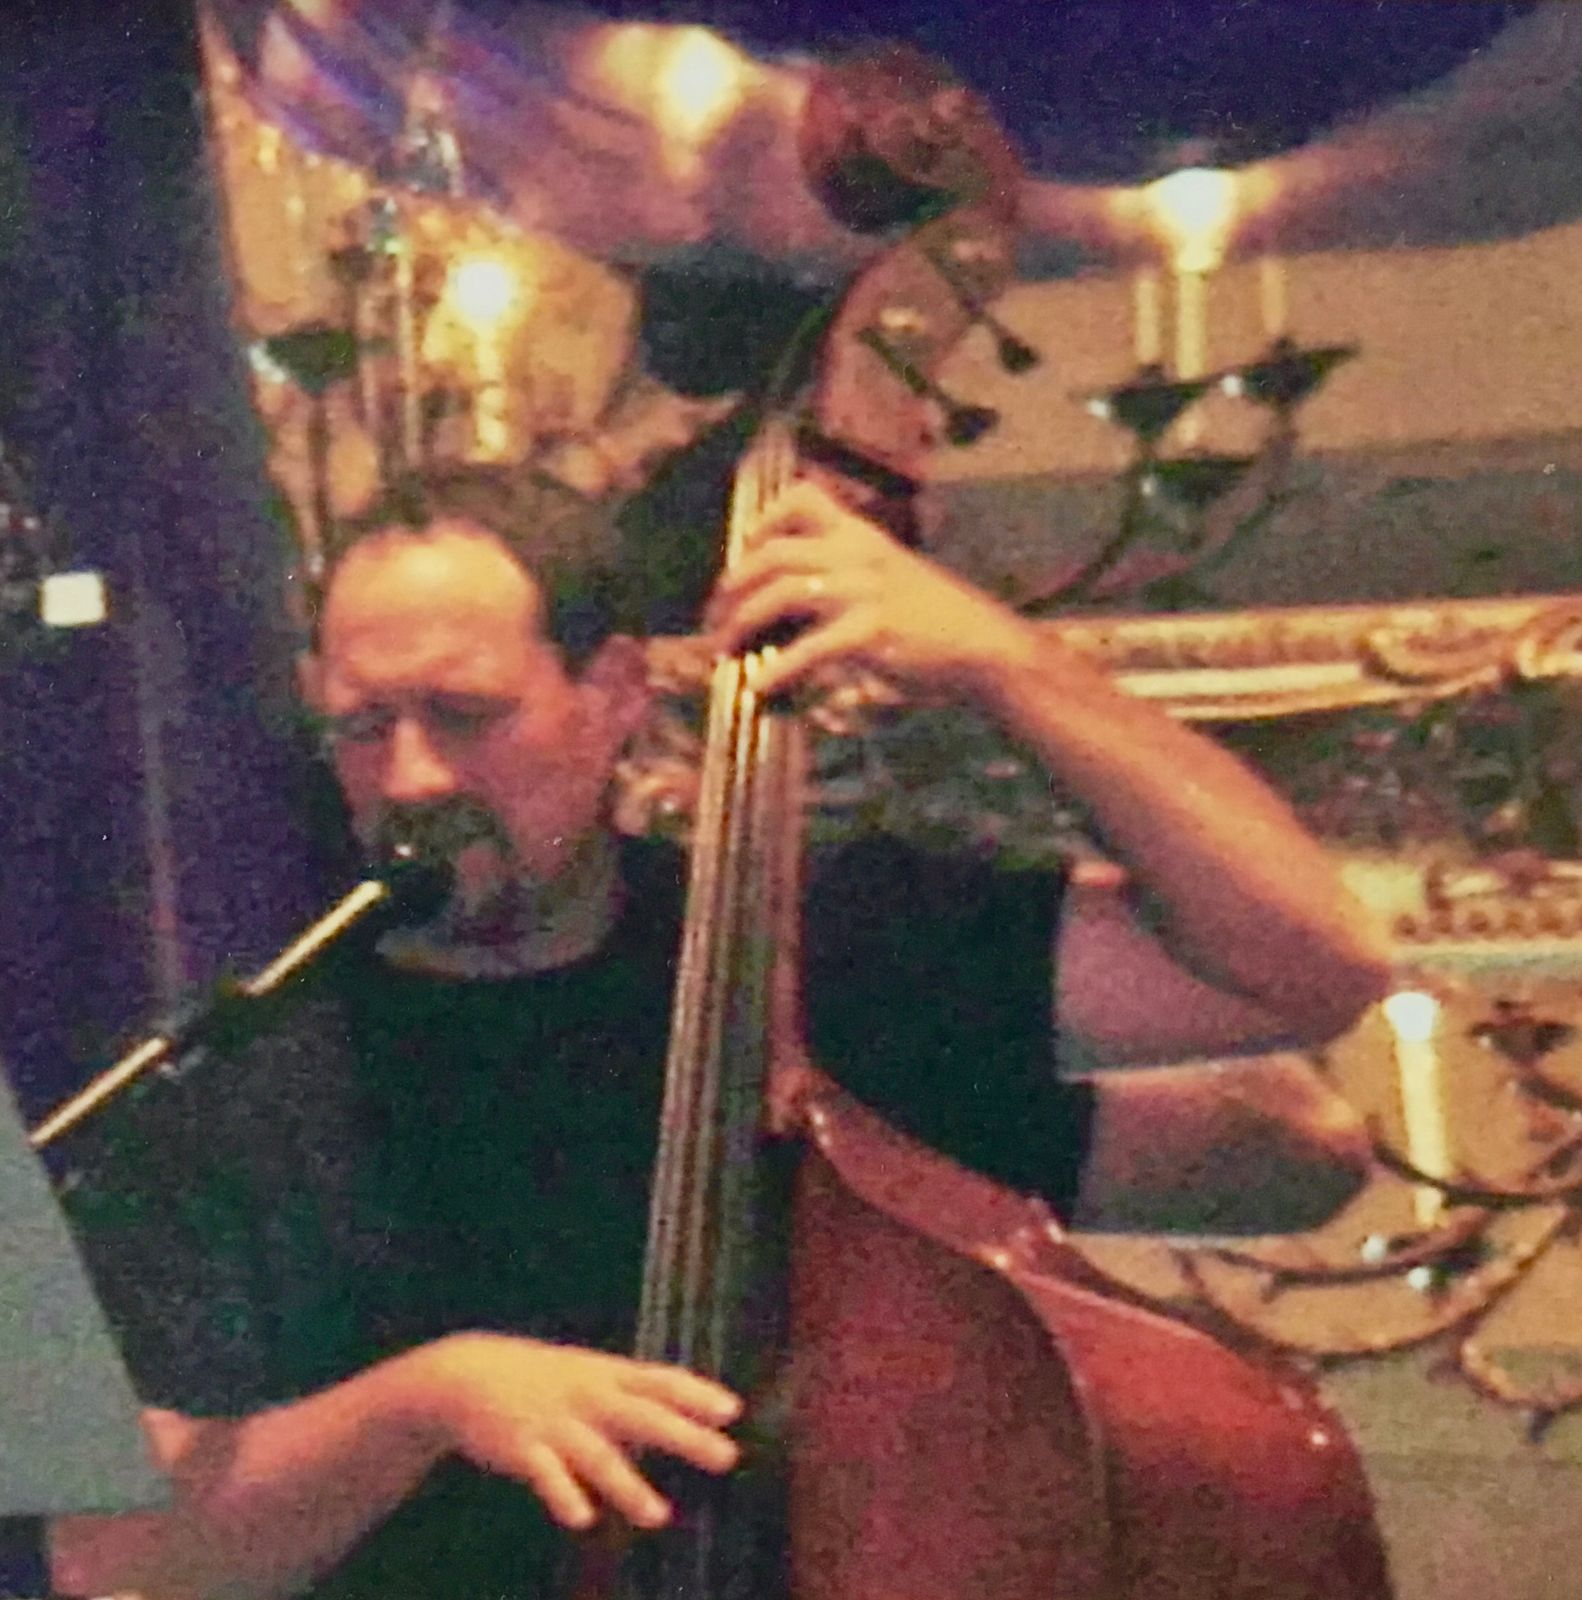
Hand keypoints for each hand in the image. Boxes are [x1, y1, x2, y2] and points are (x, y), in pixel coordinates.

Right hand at [404, 1333, 741, 1530]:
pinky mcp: (521, 1447)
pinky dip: (563, 1493)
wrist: (467, 1372)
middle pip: (642, 1415)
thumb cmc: (545, 1380)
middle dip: (684, 1436)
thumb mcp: (591, 1377)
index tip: (733, 1410)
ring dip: (628, 1484)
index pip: (659, 1380)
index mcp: (606, 1375)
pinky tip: (582, 1518)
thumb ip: (635, 1399)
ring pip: (596, 1453)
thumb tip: (688, 1425)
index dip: (695, 1394)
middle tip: (727, 1457)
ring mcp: (555, 1421)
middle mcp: (587, 1395)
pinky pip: (545, 1474)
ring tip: (658, 1516)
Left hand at [705, 478, 1038, 704]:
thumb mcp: (893, 577)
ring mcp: (863, 591)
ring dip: (743, 623)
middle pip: (774, 552)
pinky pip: (807, 648)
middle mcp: (858, 554)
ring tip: (727, 649)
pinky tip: (761, 686)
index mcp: (863, 536)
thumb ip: (850, 576)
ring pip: (780, 593)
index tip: (745, 551)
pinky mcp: (869, 632)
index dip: (763, 521)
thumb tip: (798, 599)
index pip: (803, 498)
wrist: (984, 645)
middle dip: (734, 584)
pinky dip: (777, 669)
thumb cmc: (939, 619)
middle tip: (717, 615)